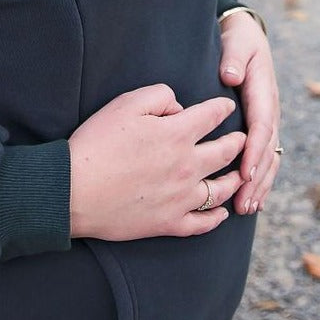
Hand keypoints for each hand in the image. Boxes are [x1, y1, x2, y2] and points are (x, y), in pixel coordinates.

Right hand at [68, 84, 246, 240]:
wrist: (75, 190)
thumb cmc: (97, 143)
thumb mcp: (125, 104)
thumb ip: (160, 96)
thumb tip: (179, 108)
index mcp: (177, 133)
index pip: (211, 116)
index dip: (222, 107)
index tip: (228, 105)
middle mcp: (187, 165)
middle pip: (225, 152)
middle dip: (238, 142)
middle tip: (244, 139)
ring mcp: (180, 198)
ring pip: (221, 189)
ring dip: (235, 180)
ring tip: (241, 175)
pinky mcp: (169, 223)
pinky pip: (202, 223)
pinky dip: (216, 218)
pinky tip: (222, 213)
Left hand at [218, 10, 280, 214]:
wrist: (247, 35)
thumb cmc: (238, 41)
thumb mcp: (236, 43)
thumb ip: (233, 58)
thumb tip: (229, 76)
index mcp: (263, 92)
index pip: (261, 126)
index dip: (254, 151)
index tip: (243, 173)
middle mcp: (270, 109)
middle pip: (267, 150)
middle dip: (256, 178)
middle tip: (243, 202)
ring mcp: (268, 120)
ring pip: (269, 158)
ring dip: (259, 184)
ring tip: (247, 208)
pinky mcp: (262, 126)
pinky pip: (265, 156)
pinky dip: (260, 178)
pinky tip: (252, 199)